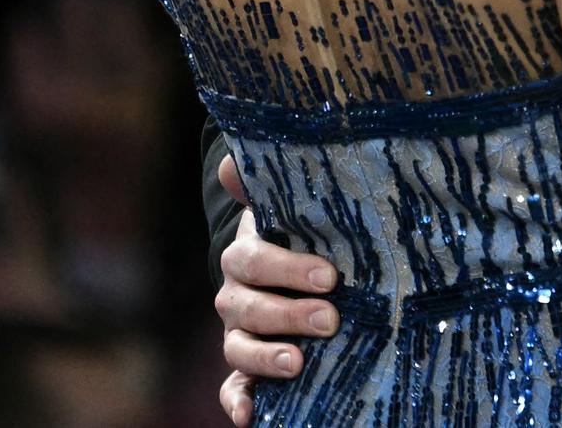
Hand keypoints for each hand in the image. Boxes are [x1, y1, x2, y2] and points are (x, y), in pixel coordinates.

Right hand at [212, 152, 339, 427]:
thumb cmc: (303, 236)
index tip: (330, 276)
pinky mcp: (245, 369)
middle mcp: (237, 295)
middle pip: (248, 307)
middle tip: (331, 318)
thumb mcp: (293, 210)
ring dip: (265, 357)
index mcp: (247, 255)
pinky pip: (231, 388)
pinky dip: (237, 402)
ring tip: (299, 362)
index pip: (253, 259)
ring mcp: (239, 333)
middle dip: (288, 313)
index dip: (287, 268)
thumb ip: (269, 186)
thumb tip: (232, 159)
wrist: (299, 272)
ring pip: (238, 347)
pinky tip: (249, 417)